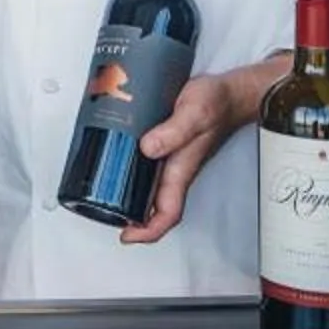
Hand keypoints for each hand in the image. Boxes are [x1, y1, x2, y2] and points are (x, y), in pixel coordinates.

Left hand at [120, 60, 275, 244]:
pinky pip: (147, 168)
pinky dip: (130, 171)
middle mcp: (175, 169)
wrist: (229, 93)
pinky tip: (114, 161)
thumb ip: (174, 130)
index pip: (168, 213)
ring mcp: (171, 160)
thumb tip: (147, 147)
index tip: (127, 236)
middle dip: (131, 219)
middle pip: (154, 207)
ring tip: (100, 194)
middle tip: (102, 215)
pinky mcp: (166, 146)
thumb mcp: (194, 112)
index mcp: (182, 170)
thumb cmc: (217, 103)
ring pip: (148, 189)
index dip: (149, 231)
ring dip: (127, 196)